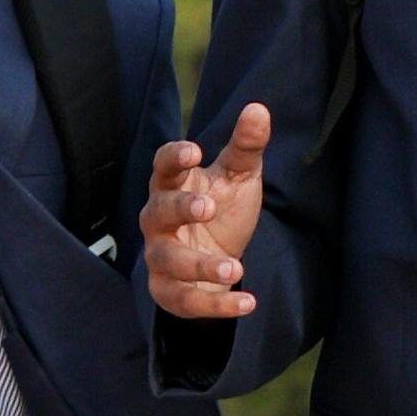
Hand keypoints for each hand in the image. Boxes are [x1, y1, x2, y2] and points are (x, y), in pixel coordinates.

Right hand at [142, 107, 270, 320]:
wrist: (219, 260)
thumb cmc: (221, 208)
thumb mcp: (239, 176)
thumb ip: (246, 146)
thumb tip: (259, 109)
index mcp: (172, 186)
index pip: (162, 168)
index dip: (172, 158)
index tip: (193, 151)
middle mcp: (158, 221)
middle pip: (157, 212)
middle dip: (179, 209)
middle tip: (207, 208)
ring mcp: (161, 257)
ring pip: (167, 261)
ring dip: (197, 266)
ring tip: (234, 267)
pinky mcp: (169, 292)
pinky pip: (185, 301)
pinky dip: (215, 305)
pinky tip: (248, 302)